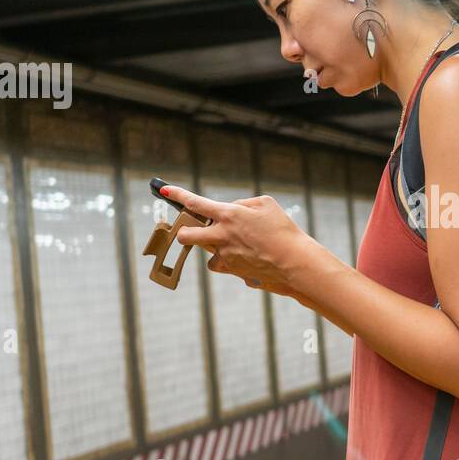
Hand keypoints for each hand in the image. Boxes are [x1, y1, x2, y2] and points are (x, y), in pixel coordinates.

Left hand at [157, 185, 315, 296]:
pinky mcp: (231, 270)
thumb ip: (242, 204)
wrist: (293, 261)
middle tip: (189, 230)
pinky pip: (221, 264)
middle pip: (187, 235)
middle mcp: (222, 235)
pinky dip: (227, 261)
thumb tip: (230, 210)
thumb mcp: (266, 204)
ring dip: (215, 246)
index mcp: (229, 214)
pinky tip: (243, 258)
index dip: (178, 195)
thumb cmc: (283, 230)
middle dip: (183, 232)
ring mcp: (224, 254)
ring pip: (207, 251)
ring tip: (238, 245)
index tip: (165, 190)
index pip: (196, 203)